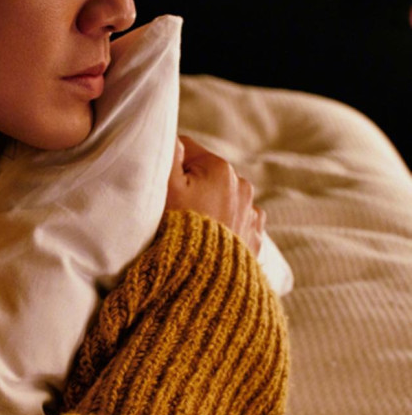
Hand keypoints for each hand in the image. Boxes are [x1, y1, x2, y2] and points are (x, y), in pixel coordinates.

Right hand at [166, 135, 264, 256]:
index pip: (186, 150)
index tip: (159, 188)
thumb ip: (168, 153)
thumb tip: (171, 132)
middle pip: (204, 175)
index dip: (168, 167)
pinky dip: (224, 227)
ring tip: (190, 228)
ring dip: (207, 206)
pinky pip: (236, 222)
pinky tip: (210, 240)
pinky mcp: (255, 238)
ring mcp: (251, 213)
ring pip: (221, 198)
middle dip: (189, 187)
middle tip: (172, 211)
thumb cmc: (179, 231)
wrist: (204, 282)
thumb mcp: (166, 187)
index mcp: (220, 168)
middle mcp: (242, 186)